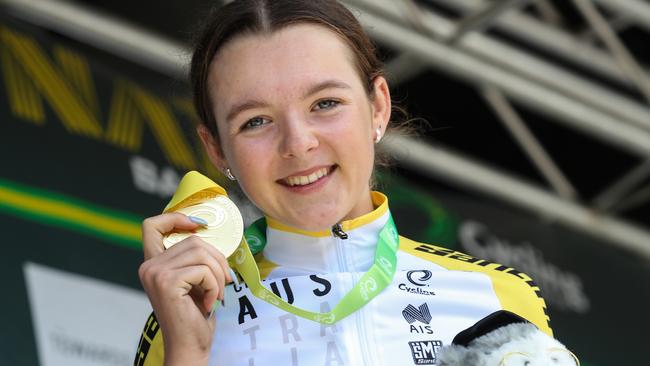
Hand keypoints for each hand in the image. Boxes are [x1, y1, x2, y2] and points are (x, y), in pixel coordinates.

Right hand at [138, 213, 232, 364]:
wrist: (190, 345)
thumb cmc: (195, 314)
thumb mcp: (193, 279)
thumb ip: (192, 258)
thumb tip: (206, 231)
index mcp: (152, 263)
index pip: (152, 225)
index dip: (175, 217)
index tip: (198, 224)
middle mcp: (148, 266)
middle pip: (193, 240)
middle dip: (217, 259)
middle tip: (224, 281)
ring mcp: (155, 274)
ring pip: (201, 252)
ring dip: (219, 274)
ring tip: (217, 293)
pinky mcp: (167, 283)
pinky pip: (204, 270)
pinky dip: (215, 286)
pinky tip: (209, 303)